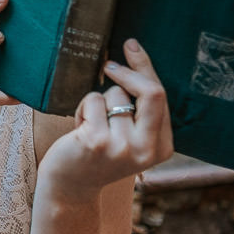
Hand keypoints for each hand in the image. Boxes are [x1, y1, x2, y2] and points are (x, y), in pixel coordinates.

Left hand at [37, 39, 173, 206]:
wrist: (71, 186)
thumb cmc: (99, 153)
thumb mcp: (131, 136)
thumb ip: (140, 109)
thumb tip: (134, 54)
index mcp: (162, 147)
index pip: (161, 96)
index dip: (145, 68)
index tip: (132, 46)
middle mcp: (147, 149)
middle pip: (152, 92)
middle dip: (130, 70)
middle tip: (109, 64)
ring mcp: (122, 146)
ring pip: (115, 94)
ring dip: (99, 101)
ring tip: (91, 123)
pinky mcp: (97, 141)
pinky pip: (93, 101)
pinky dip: (83, 107)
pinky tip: (79, 129)